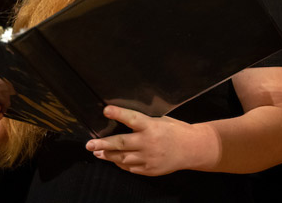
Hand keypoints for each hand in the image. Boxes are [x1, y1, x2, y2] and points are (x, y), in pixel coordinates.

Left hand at [86, 106, 218, 175]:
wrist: (192, 149)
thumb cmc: (176, 130)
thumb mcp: (161, 121)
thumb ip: (144, 124)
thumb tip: (126, 122)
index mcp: (152, 127)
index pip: (132, 119)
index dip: (118, 114)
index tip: (105, 110)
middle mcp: (148, 143)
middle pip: (121, 143)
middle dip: (103, 144)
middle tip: (89, 144)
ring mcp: (148, 158)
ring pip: (122, 158)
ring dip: (108, 155)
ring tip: (97, 151)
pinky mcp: (149, 170)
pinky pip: (130, 168)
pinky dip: (121, 163)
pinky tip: (114, 159)